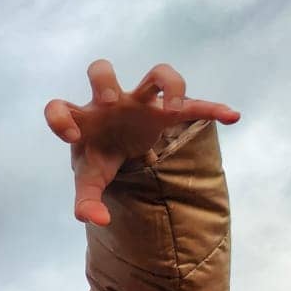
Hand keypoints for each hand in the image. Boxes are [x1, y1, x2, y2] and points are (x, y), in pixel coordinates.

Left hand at [43, 61, 238, 226]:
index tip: (73, 138)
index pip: (58, 106)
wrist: (117, 151)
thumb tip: (96, 220)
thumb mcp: (89, 181)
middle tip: (108, 103)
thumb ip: (86, 202)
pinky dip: (213, 107)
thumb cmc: (97, 159)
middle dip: (103, 82)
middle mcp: (108, 102)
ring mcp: (138, 102)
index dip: (59, 118)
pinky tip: (232, 116)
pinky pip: (194, 103)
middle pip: (101, 70)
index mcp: (82, 118)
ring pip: (157, 74)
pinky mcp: (165, 110)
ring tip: (174, 109)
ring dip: (168, 84)